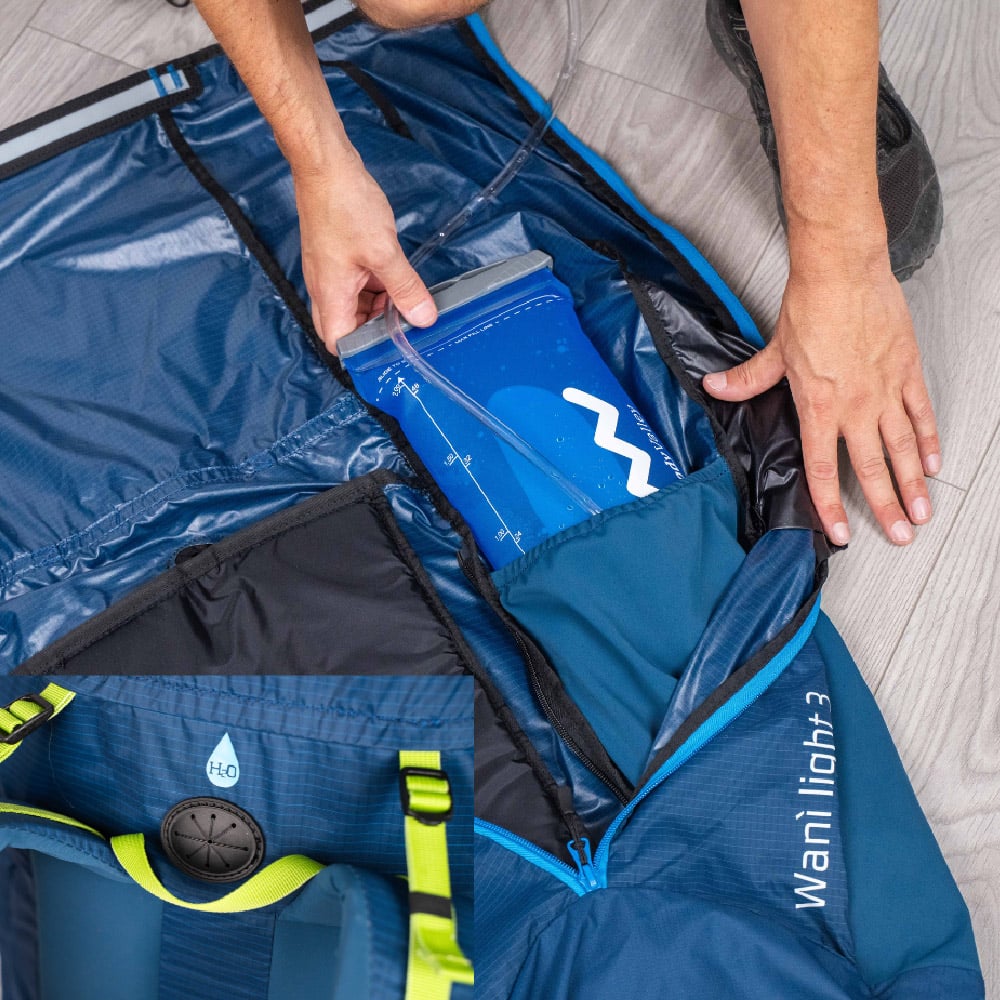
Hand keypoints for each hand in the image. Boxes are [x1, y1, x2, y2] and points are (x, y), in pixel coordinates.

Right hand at [292, 149, 436, 350]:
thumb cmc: (345, 206)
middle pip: (347, 327)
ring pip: (354, 305)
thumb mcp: (385, 253)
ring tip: (406, 297)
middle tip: (405, 320)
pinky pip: (356, 285)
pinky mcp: (337, 259)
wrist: (325, 166)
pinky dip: (376, 287)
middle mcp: (325, 289)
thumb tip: (424, 318)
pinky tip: (396, 277)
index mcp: (331, 295)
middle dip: (376, 329)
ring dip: (379, 306)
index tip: (393, 348)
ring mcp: (329, 273)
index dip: (363, 353)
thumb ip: (405, 289)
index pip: (339, 343)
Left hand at [702, 252, 940, 546]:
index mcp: (818, 407)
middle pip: (871, 468)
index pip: (821, 469)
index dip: (829, 505)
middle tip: (899, 535)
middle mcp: (855, 407)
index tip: (839, 533)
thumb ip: (748, 379)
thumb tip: (716, 388)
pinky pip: (921, 414)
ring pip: (903, 448)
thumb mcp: (774, 351)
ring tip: (923, 513)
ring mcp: (885, 390)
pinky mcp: (907, 371)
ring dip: (914, 483)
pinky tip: (933, 462)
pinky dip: (929, 439)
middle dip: (886, 506)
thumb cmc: (810, 308)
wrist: (844, 272)